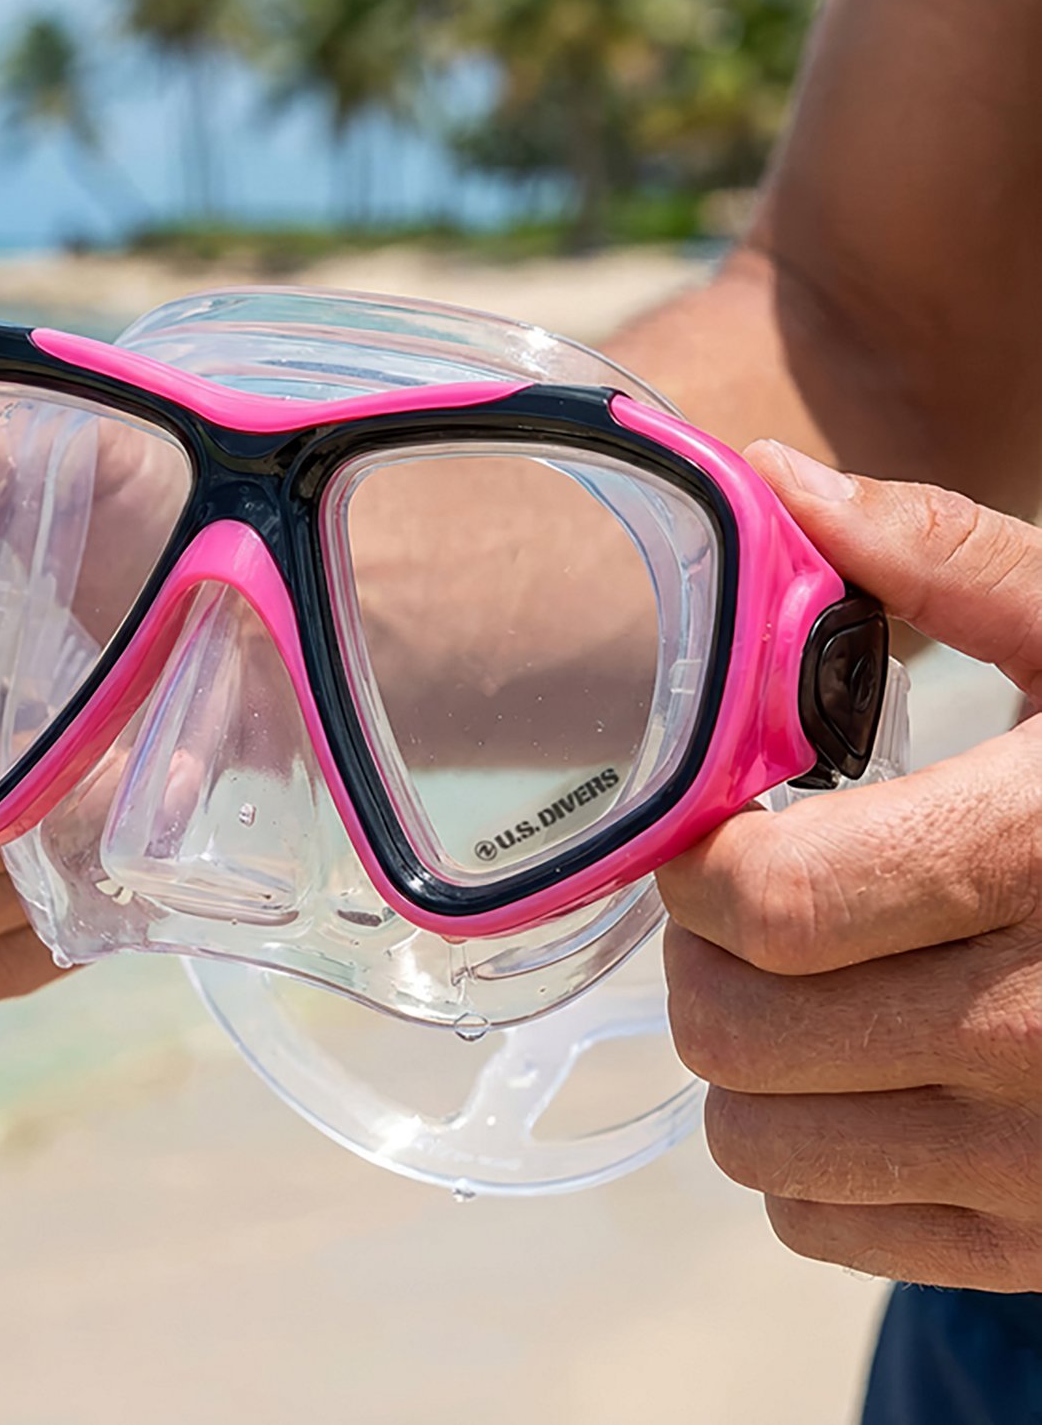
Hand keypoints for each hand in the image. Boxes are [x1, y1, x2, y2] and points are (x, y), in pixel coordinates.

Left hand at [660, 442, 1041, 1290]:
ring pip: (757, 1138)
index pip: (768, 902)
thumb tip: (773, 480)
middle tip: (736, 901)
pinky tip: (856, 1073)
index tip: (707, 829)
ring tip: (792, 982)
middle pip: (736, 1027)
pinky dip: (801, 1152)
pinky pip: (823, 1222)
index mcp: (1039, 858)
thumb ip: (943, 559)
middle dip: (698, 952)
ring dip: (737, 1055)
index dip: (693, 863)